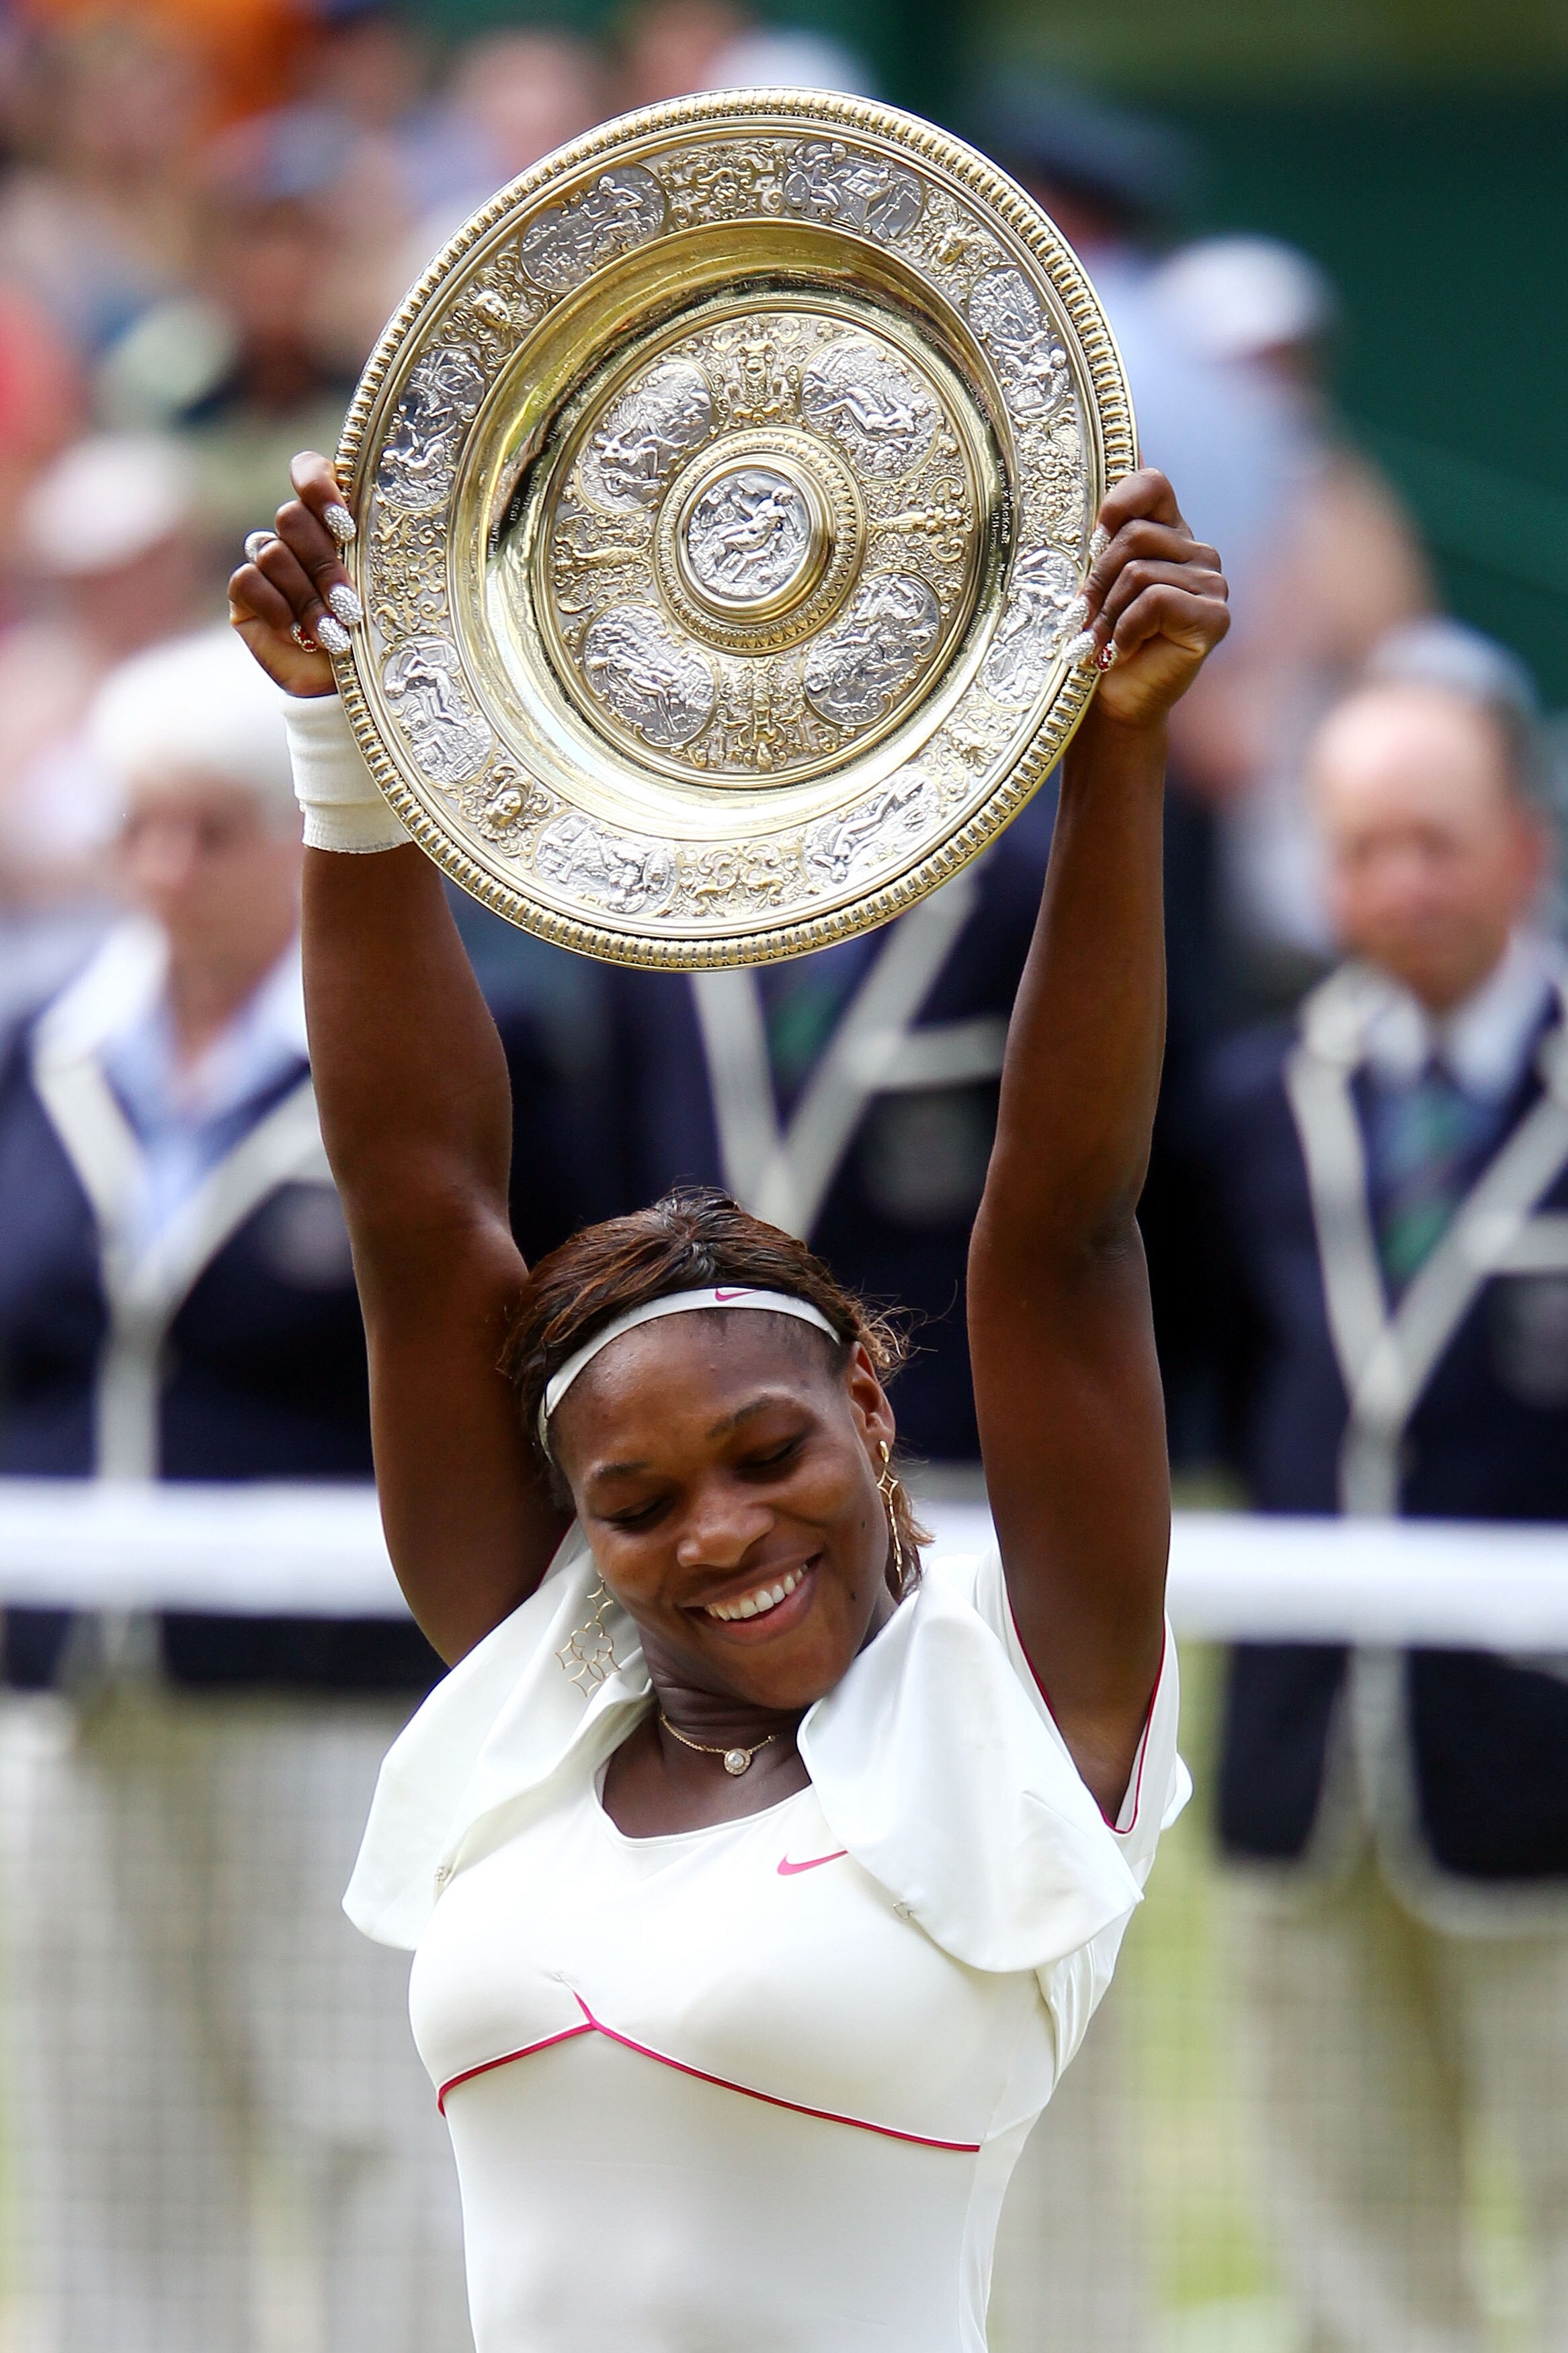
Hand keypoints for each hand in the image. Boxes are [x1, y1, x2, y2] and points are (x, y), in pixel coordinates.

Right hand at [228, 451, 362, 698]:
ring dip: (306, 597)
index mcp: (331, 521)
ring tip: (334, 635)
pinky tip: (296, 633)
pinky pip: (248, 580)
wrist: (350, 689)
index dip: (317, 486)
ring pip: (273, 552)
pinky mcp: (245, 595)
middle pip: (291, 517)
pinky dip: (275, 607)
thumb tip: (396, 514)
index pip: (309, 472)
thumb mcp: (385, 590)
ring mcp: (267, 562)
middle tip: (349, 606)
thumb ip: (375, 550)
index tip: (345, 526)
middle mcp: (295, 535)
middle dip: (324, 565)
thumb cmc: (376, 635)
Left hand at [1075, 468, 1228, 731]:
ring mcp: (1213, 584)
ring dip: (1107, 611)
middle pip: (1134, 534)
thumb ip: (1110, 523)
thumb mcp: (1093, 577)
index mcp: (1170, 534)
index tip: (1093, 539)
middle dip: (1096, 579)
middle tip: (1085, 617)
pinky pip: (1155, 599)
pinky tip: (1125, 649)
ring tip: (1104, 639)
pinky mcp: (1214, 616)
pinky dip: (1127, 627)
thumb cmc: (1097, 642)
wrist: (1110, 707)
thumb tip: (1132, 444)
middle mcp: (1198, 553)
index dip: (1117, 501)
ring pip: (1139, 570)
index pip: (1152, 484)